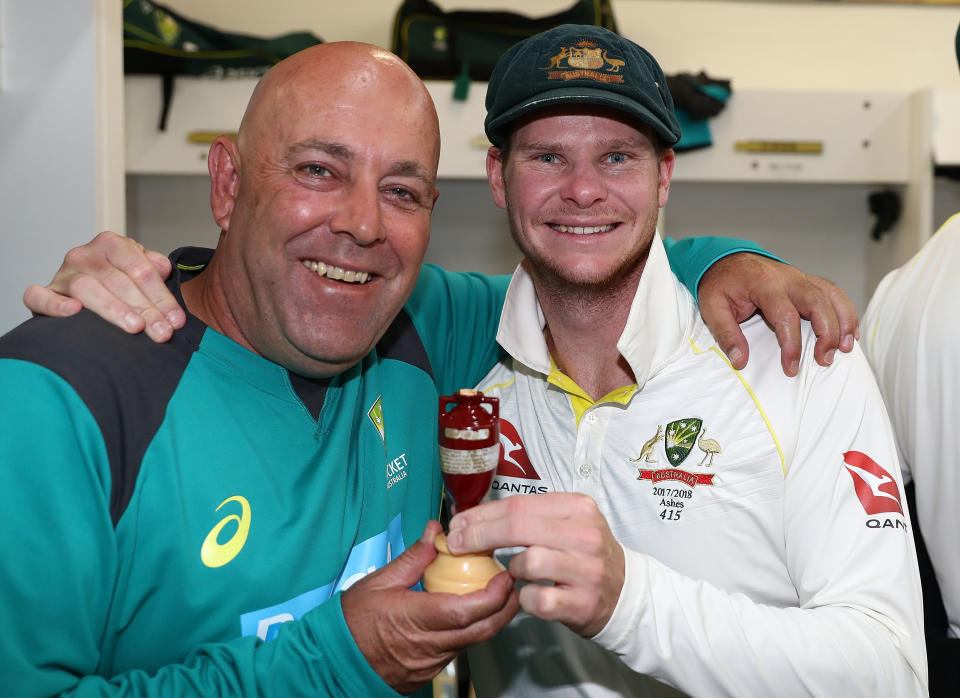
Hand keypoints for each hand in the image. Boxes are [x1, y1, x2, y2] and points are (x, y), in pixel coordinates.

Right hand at [22, 231, 183, 341]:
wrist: (88, 294)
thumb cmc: (120, 284)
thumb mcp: (141, 270)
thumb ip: (154, 268)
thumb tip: (162, 269)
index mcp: (111, 244)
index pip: (140, 269)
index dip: (161, 296)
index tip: (176, 320)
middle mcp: (84, 255)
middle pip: (118, 281)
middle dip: (145, 308)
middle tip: (162, 331)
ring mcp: (62, 274)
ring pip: (86, 288)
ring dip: (114, 309)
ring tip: (135, 327)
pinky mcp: (43, 294)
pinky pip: (39, 296)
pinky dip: (55, 304)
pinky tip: (74, 312)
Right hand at [341, 520, 518, 693]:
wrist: (336, 661)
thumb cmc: (352, 623)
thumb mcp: (379, 582)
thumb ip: (413, 558)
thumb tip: (434, 532)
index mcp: (418, 619)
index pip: (470, 610)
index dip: (495, 594)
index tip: (505, 576)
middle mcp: (430, 645)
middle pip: (482, 630)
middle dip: (505, 608)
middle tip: (512, 585)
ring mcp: (432, 662)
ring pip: (472, 641)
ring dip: (488, 619)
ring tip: (493, 595)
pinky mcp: (429, 671)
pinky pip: (458, 650)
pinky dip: (469, 631)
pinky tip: (466, 615)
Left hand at [447, 493, 623, 637]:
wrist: (624, 593)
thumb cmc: (583, 555)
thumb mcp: (567, 523)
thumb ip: (529, 517)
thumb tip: (475, 517)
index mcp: (578, 507)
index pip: (518, 504)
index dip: (481, 514)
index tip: (458, 523)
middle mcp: (585, 535)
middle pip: (517, 528)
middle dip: (478, 535)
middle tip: (456, 544)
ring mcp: (586, 570)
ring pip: (527, 561)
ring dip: (510, 567)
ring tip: (513, 571)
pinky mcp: (582, 603)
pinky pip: (536, 599)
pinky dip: (524, 598)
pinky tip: (527, 594)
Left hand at [697, 253, 858, 376]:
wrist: (724, 259)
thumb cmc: (720, 283)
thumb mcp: (712, 307)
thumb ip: (726, 334)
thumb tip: (740, 362)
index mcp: (764, 285)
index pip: (785, 317)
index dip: (791, 346)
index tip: (791, 368)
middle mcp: (787, 278)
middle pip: (817, 303)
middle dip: (827, 333)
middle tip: (824, 360)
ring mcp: (799, 278)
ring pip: (832, 295)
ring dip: (844, 321)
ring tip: (847, 348)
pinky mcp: (805, 281)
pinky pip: (832, 293)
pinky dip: (845, 311)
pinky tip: (850, 331)